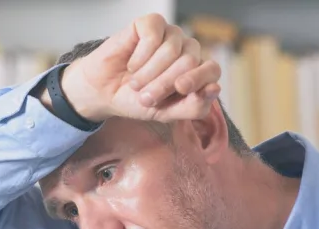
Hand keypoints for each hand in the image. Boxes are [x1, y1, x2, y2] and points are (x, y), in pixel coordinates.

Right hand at [61, 13, 220, 122]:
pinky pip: (154, 37)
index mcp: (195, 71)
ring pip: (172, 49)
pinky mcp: (150, 24)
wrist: (104, 92)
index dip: (198, 79)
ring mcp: (169, 35)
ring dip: (149, 73)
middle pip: (188, 61)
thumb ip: (193, 107)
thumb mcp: (165, 113)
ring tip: (135, 84)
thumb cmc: (135, 100)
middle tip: (144, 98)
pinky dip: (141, 56)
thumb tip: (214, 89)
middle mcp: (186, 50)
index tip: (180, 89)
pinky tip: (131, 64)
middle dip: (164, 84)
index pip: (212, 70)